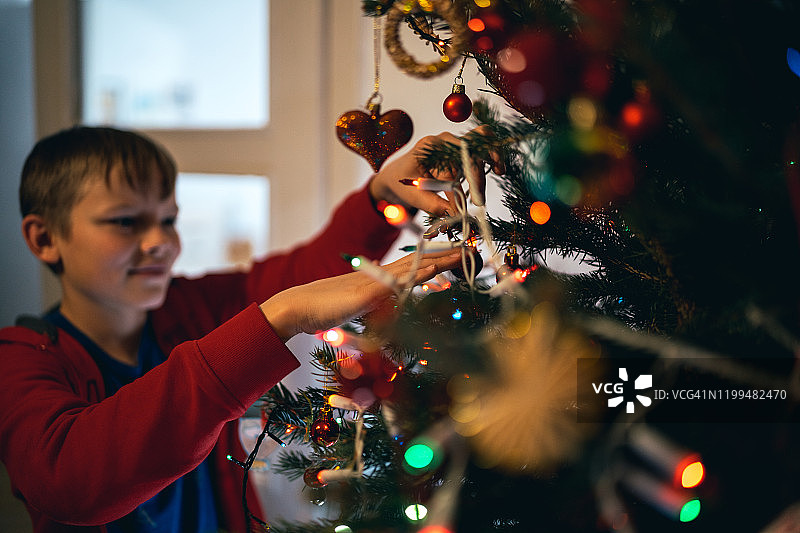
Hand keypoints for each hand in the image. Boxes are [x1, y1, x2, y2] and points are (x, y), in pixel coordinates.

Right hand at [259, 249, 461, 340]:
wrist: (296, 307)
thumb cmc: (324, 310)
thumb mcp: (357, 308)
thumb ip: (375, 305)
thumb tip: (391, 305)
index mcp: (377, 280)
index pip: (412, 267)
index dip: (435, 260)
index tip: (457, 256)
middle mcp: (377, 276)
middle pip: (417, 262)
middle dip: (444, 256)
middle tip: (471, 249)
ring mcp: (371, 283)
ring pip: (410, 267)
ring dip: (436, 261)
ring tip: (460, 254)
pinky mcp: (364, 293)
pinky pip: (394, 283)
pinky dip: (413, 276)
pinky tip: (430, 271)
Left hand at [368, 125, 503, 216]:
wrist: (397, 175)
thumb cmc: (402, 182)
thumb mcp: (412, 195)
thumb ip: (432, 204)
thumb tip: (454, 214)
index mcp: (430, 147)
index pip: (455, 162)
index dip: (464, 184)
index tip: (468, 205)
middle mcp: (445, 141)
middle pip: (472, 150)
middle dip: (478, 177)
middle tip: (479, 201)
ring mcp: (454, 145)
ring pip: (480, 147)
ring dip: (489, 163)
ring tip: (496, 176)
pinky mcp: (461, 153)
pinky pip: (481, 150)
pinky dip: (491, 157)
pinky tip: (498, 168)